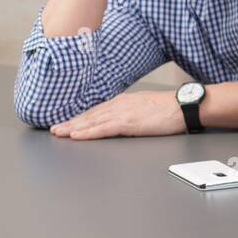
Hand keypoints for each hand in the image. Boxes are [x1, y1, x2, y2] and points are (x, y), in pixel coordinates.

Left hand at [49, 90, 185, 138]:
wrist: (183, 106)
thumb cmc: (170, 108)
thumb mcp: (146, 105)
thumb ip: (132, 110)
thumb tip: (125, 118)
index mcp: (125, 101)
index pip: (98, 110)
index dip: (81, 117)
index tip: (68, 122)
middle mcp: (120, 105)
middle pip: (90, 115)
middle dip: (71, 123)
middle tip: (54, 129)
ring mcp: (123, 113)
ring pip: (92, 121)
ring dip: (73, 128)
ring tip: (59, 133)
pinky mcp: (128, 123)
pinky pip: (103, 129)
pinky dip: (87, 132)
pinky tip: (76, 136)